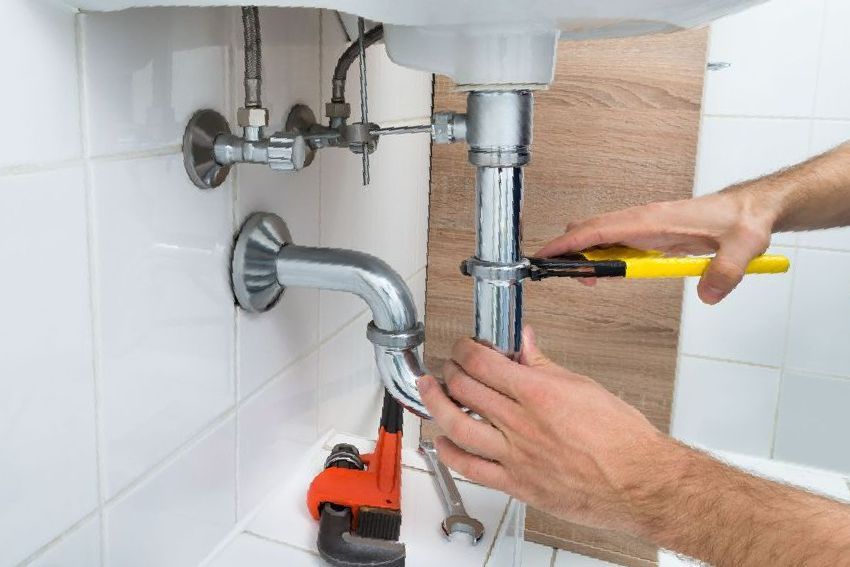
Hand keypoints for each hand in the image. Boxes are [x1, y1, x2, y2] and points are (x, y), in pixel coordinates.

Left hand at [418, 326, 672, 533]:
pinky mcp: (517, 484)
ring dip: (436, 404)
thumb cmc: (622, 440)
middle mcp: (522, 424)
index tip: (463, 347)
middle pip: (465, 388)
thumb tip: (525, 345)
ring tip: (431, 392)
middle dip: (450, 371)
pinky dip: (450, 452)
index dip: (464, 349)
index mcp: (539, 394)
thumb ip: (546, 366)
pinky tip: (443, 441)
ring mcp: (516, 456)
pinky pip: (470, 469)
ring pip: (457, 425)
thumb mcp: (584, 387)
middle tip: (449, 366)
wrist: (640, 483)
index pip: (483, 362)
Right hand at [536, 190, 774, 303]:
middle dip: (569, 252)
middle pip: (590, 231)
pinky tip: (609, 272)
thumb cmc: (743, 222)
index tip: (547, 254)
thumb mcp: (742, 247)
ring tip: (587, 279)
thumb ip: (726, 272)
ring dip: (586, 256)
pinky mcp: (649, 234)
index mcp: (654, 220)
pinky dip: (602, 256)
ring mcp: (644, 226)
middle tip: (563, 277)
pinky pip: (614, 242)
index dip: (569, 242)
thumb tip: (707, 295)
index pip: (600, 229)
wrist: (751, 210)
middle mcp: (643, 220)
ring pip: (599, 236)